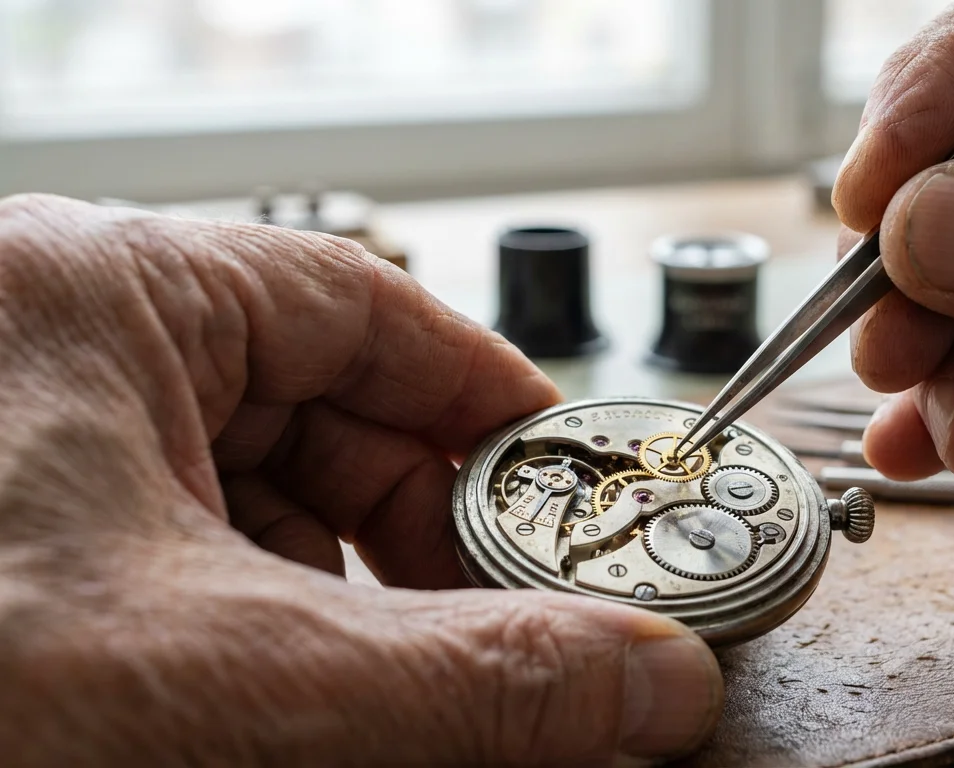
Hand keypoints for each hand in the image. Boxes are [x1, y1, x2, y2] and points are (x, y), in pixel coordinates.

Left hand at [0, 194, 720, 764]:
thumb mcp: (218, 677)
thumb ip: (461, 684)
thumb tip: (647, 684)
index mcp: (94, 296)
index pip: (363, 308)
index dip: (489, 405)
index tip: (573, 498)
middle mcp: (52, 356)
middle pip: (319, 413)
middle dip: (426, 533)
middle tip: (515, 630)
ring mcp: (23, 457)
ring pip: (249, 502)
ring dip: (345, 600)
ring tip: (416, 691)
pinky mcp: (11, 552)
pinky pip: (175, 568)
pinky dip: (258, 636)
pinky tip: (301, 707)